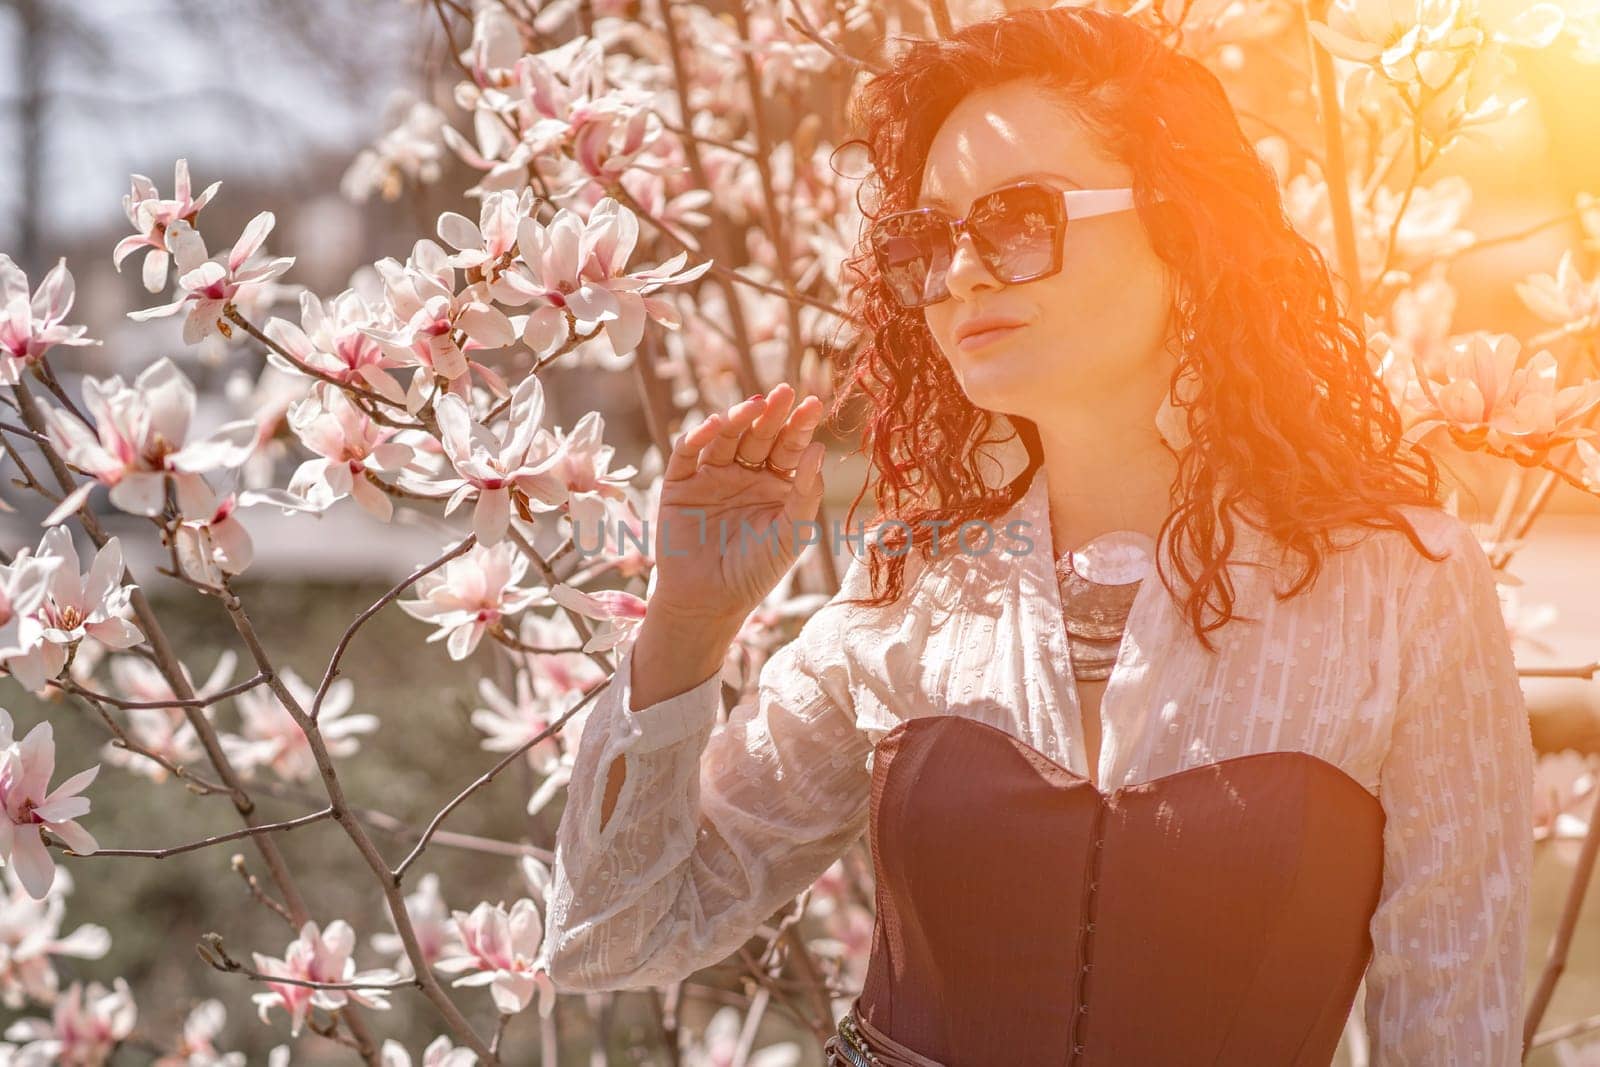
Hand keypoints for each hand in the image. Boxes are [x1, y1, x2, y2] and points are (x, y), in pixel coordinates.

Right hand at [646, 382, 827, 629]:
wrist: (709, 603)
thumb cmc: (756, 571)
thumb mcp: (790, 534)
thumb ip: (805, 494)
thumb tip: (819, 450)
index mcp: (775, 484)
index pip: (790, 447)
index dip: (800, 426)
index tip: (814, 403)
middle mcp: (744, 474)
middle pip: (758, 436)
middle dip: (771, 414)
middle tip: (783, 392)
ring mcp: (711, 476)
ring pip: (724, 438)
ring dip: (737, 419)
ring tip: (754, 405)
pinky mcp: (679, 484)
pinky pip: (687, 454)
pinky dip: (697, 437)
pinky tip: (714, 426)